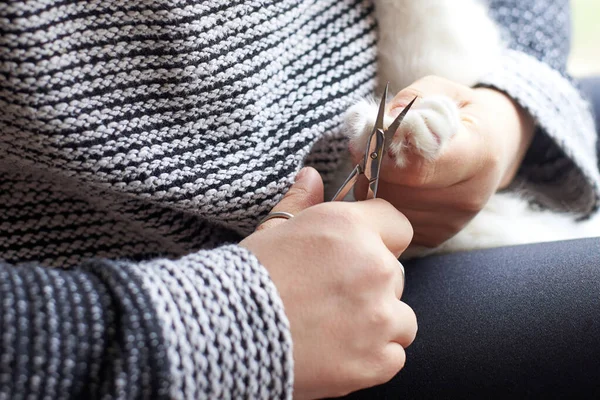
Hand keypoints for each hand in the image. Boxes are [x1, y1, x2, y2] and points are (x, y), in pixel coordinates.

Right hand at [241, 167, 416, 399]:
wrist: (227, 336)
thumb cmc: (248, 279)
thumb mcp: (272, 232)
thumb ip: (300, 202)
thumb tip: (311, 175)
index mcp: (351, 229)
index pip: (397, 224)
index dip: (380, 238)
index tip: (361, 252)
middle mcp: (375, 267)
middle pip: (395, 274)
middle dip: (372, 283)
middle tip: (332, 296)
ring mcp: (380, 317)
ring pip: (401, 317)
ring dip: (378, 322)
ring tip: (336, 328)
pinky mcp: (377, 360)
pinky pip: (393, 355)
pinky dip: (373, 357)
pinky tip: (340, 353)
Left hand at [350, 75, 534, 247]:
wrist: (494, 146)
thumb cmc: (461, 113)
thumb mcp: (440, 90)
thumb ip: (407, 101)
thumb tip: (375, 122)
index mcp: (478, 152)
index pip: (418, 167)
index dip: (385, 151)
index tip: (374, 132)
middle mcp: (469, 195)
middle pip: (398, 190)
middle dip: (372, 166)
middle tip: (369, 145)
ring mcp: (454, 221)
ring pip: (389, 208)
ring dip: (372, 184)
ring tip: (384, 162)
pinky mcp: (437, 236)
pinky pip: (392, 222)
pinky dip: (382, 201)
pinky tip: (393, 182)